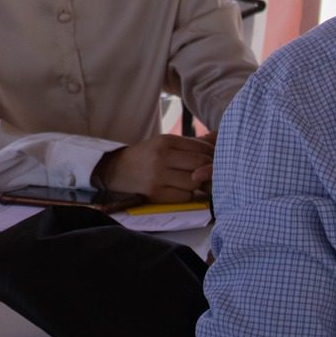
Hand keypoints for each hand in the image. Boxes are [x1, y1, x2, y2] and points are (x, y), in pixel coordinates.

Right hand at [93, 133, 214, 203]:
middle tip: (204, 174)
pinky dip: (186, 195)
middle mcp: (162, 156)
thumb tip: (218, 140)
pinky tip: (178, 190)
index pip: (202, 148)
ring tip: (188, 182)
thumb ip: (190, 144)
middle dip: (206, 171)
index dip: (212, 156)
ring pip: (194, 183)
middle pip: (200, 165)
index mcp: (166, 141)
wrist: (117, 170)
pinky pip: (184, 197)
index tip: (211, 162)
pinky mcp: (156, 193)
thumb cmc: (147, 156)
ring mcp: (158, 176)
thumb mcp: (164, 144)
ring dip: (195, 185)